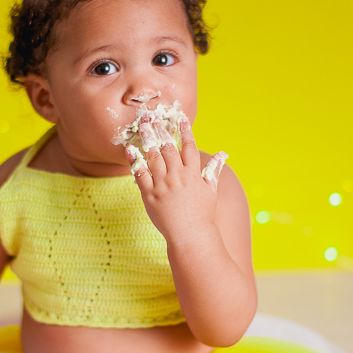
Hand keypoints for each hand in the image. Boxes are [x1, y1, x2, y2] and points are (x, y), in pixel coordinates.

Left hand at [125, 115, 225, 244]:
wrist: (190, 236)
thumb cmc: (202, 214)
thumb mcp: (211, 191)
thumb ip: (213, 170)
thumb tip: (223, 154)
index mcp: (193, 174)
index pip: (189, 147)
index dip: (184, 131)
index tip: (179, 118)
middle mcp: (178, 177)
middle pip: (168, 147)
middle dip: (160, 130)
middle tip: (153, 116)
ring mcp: (163, 185)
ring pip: (153, 156)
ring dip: (147, 138)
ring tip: (142, 125)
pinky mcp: (150, 195)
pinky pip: (140, 174)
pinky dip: (134, 160)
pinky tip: (129, 149)